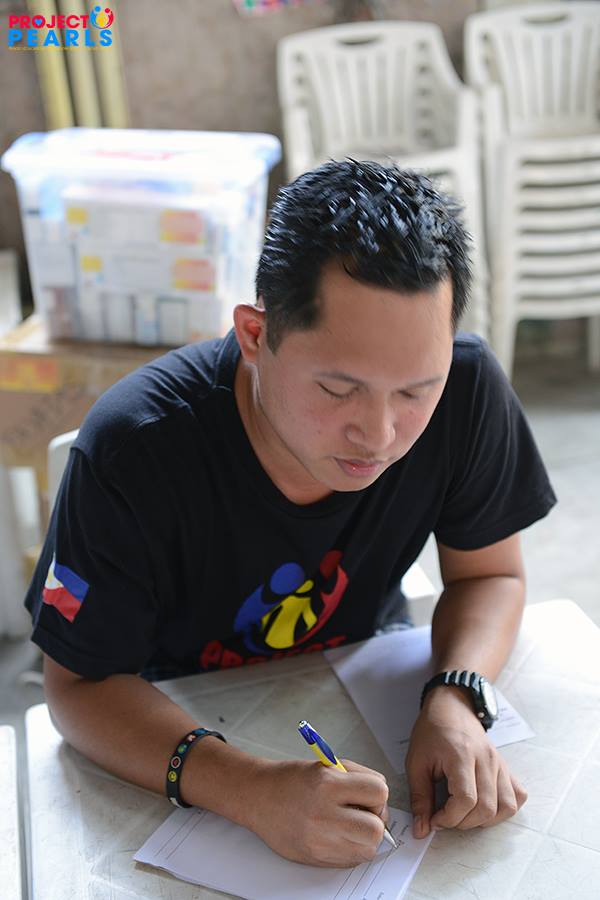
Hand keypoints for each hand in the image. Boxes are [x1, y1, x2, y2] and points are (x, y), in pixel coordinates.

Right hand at [246, 757, 389, 866]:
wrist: (259, 797)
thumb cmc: (292, 779)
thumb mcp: (326, 765)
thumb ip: (356, 778)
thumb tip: (381, 799)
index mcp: (327, 783)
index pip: (378, 792)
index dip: (377, 794)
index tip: (369, 795)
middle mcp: (323, 814)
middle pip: (375, 829)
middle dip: (375, 820)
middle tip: (363, 813)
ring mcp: (318, 840)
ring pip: (367, 849)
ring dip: (365, 838)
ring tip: (350, 825)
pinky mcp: (314, 857)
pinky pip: (351, 861)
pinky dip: (351, 849)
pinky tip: (337, 835)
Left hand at [405, 687, 526, 837]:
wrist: (451, 707)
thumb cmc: (432, 731)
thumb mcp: (416, 762)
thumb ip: (420, 798)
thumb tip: (422, 830)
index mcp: (461, 755)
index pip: (466, 800)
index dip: (449, 818)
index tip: (434, 819)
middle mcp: (486, 760)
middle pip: (486, 808)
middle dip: (463, 822)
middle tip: (445, 816)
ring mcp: (499, 763)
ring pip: (506, 806)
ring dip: (485, 820)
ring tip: (464, 813)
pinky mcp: (506, 767)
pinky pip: (517, 796)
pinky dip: (504, 808)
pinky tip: (485, 805)